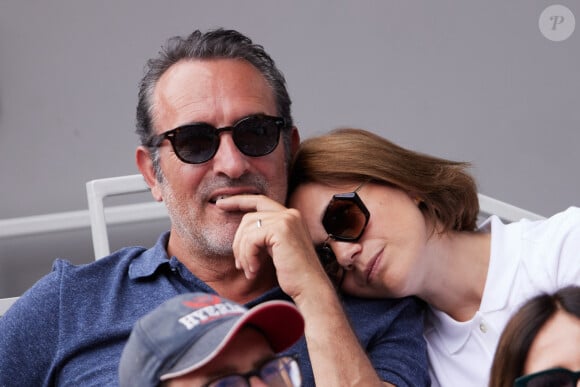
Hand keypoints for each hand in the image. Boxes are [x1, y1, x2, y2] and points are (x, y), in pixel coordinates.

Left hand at [215, 194, 332, 299]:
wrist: (310, 288)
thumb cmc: (293, 274)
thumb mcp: (276, 249)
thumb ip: (264, 236)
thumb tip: (240, 233)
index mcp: (290, 216)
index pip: (259, 200)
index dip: (238, 200)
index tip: (220, 204)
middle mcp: (290, 214)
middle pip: (248, 217)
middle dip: (238, 241)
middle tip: (239, 263)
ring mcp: (286, 220)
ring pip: (247, 229)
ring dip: (243, 254)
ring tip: (250, 270)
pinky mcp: (281, 230)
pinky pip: (251, 240)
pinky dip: (248, 257)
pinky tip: (255, 270)